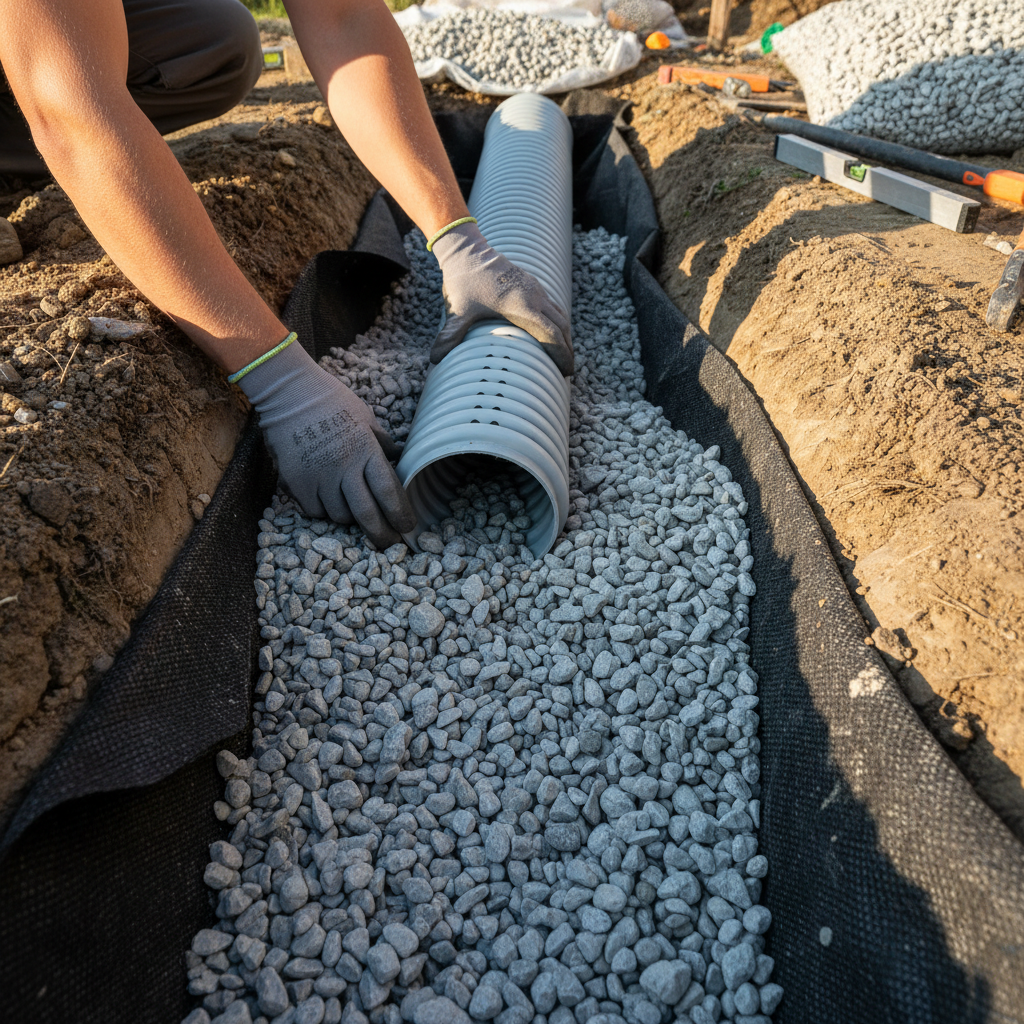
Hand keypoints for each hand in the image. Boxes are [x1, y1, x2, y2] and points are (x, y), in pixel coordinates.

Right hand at [237, 339, 415, 546]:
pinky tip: (326, 498)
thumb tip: (399, 455)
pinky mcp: (296, 482)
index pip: (389, 492)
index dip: (401, 514)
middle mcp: (344, 468)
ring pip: (340, 516)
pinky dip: (323, 510)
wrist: (289, 393)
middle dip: (381, 535)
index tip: (408, 526)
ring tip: (352, 507)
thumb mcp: (365, 416)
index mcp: (366, 450)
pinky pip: (315, 511)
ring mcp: (318, 477)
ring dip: (349, 517)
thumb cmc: (331, 400)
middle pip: (367, 515)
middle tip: (388, 542)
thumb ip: (382, 441)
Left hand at [430, 223, 572, 374]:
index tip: (565, 372)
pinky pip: (553, 306)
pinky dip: (558, 322)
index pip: (552, 334)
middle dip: (567, 350)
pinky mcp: (532, 283)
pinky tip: (552, 333)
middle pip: (562, 327)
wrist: (466, 249)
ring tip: (564, 356)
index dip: (562, 354)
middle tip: (567, 371)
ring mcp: (535, 288)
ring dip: (565, 336)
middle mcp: (534, 296)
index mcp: (522, 306)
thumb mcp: (457, 310)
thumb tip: (434, 359)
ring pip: (560, 315)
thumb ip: (450, 335)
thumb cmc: (462, 281)